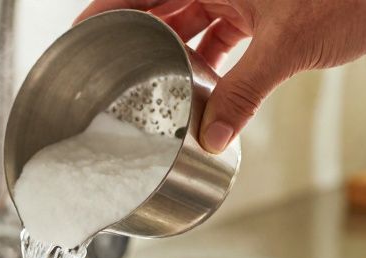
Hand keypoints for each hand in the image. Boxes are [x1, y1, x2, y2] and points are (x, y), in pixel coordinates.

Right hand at [76, 0, 365, 152]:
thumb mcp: (284, 50)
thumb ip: (241, 95)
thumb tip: (213, 136)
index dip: (107, 10)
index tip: (82, 34)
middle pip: (161, 3)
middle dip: (139, 36)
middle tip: (115, 70)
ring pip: (190, 21)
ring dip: (176, 54)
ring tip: (157, 87)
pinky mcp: (261, 8)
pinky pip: (219, 33)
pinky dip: (210, 59)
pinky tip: (204, 89)